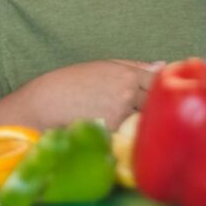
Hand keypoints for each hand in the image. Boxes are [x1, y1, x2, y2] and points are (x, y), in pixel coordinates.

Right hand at [17, 60, 162, 128]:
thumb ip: (134, 66)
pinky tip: (114, 136)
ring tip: (120, 125)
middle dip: (151, 110)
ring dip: (140, 126)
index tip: (150, 96)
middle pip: (156, 105)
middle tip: (137, 114)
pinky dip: (127, 139)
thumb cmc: (70, 83)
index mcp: (127, 74)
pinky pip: (130, 138)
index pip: (158, 84)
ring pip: (144, 123)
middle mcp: (127, 92)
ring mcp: (121, 114)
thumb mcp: (101, 66)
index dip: (156, 91)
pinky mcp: (111, 134)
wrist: (43, 105)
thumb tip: (162, 66)